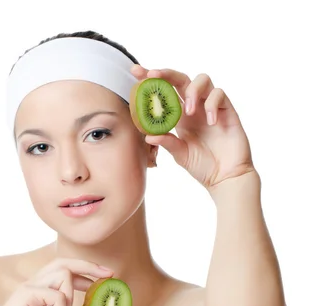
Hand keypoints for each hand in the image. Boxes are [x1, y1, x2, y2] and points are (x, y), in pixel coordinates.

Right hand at [0, 258, 113, 305]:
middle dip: (88, 266)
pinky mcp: (26, 294)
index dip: (87, 272)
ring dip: (70, 298)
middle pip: (64, 262)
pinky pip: (55, 296)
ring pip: (62, 274)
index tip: (107, 278)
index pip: (66, 272)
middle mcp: (35, 284)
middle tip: (108, 275)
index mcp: (41, 290)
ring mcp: (30, 287)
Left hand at [130, 64, 256, 192]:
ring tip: (187, 111)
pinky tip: (209, 121)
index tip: (135, 71)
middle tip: (152, 75)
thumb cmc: (203, 166)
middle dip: (165, 73)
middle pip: (180, 79)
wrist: (226, 177)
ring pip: (202, 79)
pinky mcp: (227, 110)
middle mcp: (194, 107)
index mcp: (178, 116)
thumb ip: (167, 142)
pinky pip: (219, 95)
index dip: (150, 80)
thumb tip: (148, 135)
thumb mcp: (180, 154)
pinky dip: (211, 104)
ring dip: (191, 90)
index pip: (163, 91)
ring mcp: (211, 107)